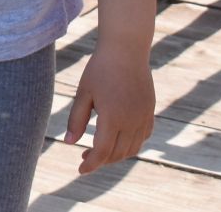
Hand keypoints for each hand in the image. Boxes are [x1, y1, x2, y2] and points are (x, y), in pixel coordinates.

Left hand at [62, 40, 154, 173]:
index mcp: (112, 117)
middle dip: (101, 160)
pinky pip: (143, 137)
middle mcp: (131, 121)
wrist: (126, 49)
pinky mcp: (150, 111)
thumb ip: (76, 120)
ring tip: (100, 150)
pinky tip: (118, 139)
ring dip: (116, 155)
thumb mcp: (83, 93)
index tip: (80, 171)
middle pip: (117, 153)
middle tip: (85, 157)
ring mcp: (143, 117)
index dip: (91, 165)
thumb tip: (70, 143)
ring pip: (132, 148)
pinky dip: (131, 144)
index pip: (102, 152)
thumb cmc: (100, 68)